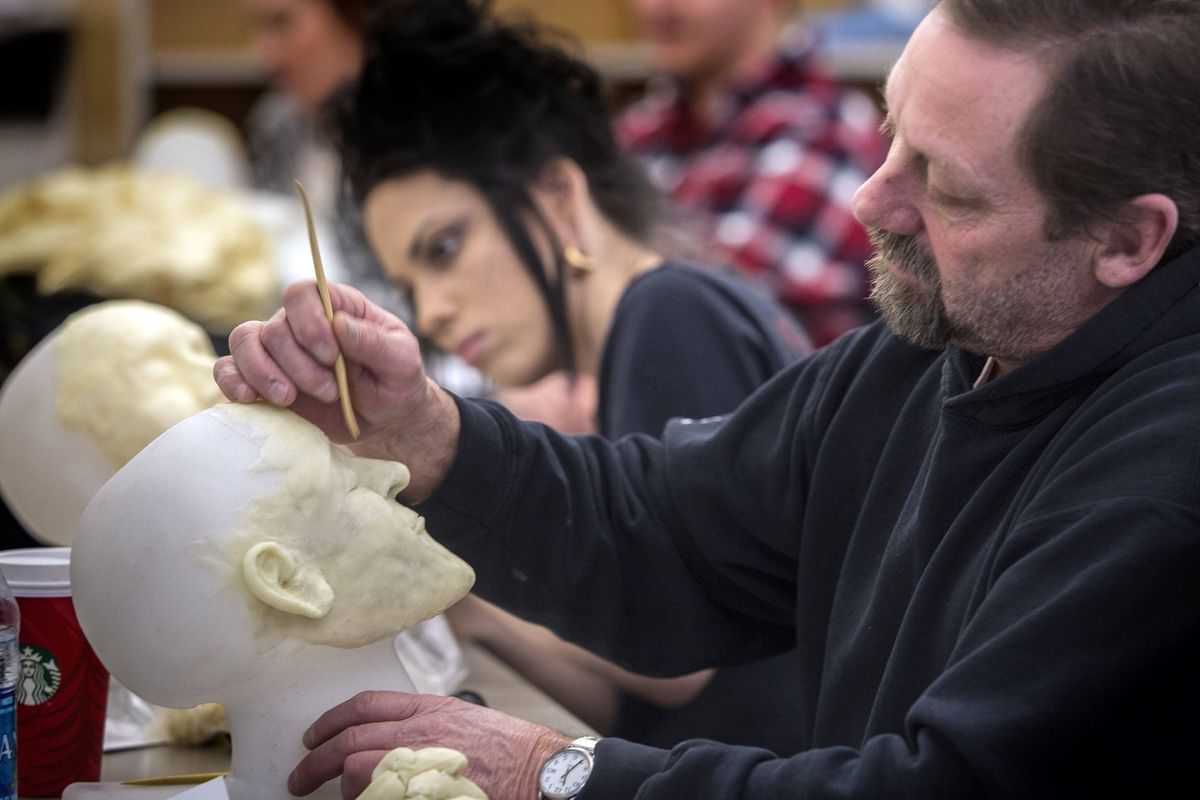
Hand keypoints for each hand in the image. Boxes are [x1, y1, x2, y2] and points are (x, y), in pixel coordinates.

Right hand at [213, 281, 458, 499]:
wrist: (386, 422)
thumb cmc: (397, 383)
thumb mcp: (402, 361)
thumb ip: (375, 341)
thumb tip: (338, 324)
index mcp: (335, 307)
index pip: (302, 293)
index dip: (308, 322)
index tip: (331, 355)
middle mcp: (301, 324)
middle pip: (274, 327)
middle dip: (298, 364)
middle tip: (330, 391)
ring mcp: (278, 352)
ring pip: (245, 343)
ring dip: (265, 373)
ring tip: (290, 399)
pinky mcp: (263, 381)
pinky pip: (228, 369)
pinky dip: (232, 381)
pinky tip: (250, 399)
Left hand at [288, 691, 570, 799]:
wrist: (544, 773)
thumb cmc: (513, 751)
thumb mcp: (465, 722)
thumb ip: (425, 728)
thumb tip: (386, 744)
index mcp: (431, 710)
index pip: (366, 705)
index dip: (331, 721)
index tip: (312, 737)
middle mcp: (422, 733)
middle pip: (351, 741)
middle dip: (315, 761)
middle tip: (299, 778)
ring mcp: (423, 765)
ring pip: (357, 771)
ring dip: (343, 787)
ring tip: (342, 798)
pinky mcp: (426, 792)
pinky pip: (379, 797)